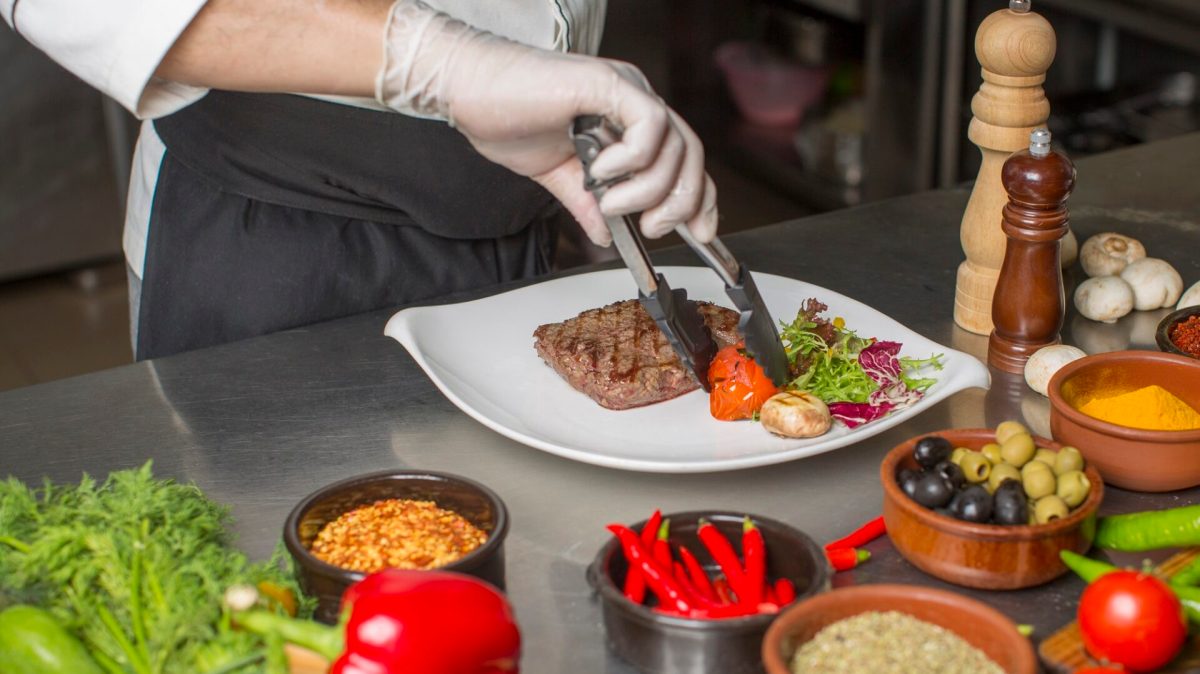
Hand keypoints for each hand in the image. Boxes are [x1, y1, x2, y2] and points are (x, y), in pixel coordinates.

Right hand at [375, 1, 717, 245]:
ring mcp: (624, 89)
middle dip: (681, 201)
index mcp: (627, 119)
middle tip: (651, 228)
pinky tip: (602, 170)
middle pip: (691, 153)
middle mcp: (634, 100)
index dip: (699, 196)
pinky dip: (634, 159)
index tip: (700, 232)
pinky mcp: (609, 84)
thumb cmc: (503, 117)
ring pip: (674, 145)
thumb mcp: (556, 175)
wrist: (467, 90)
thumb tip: (606, 236)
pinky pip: (651, 124)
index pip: (685, 158)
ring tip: (610, 202)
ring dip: (646, 188)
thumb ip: (586, 202)